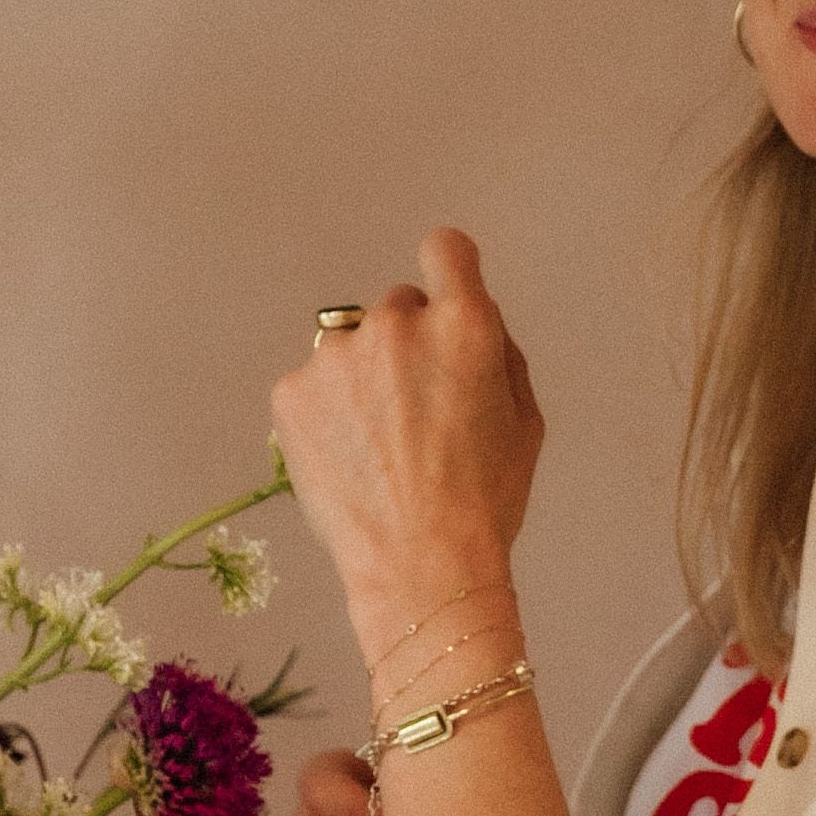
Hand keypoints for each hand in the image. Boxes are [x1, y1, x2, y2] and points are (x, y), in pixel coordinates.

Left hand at [270, 227, 545, 657]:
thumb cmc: (486, 499)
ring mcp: (335, 357)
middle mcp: (395, 325)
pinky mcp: (290, 392)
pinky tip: (348, 458)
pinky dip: (326, 412)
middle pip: (399, 307)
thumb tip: (468, 324)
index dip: (448, 271)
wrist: (420, 565)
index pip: (445, 250)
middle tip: (417, 411)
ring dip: (362, 377)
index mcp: (463, 325)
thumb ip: (496, 353)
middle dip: (409, 345)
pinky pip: (313, 384)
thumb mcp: (525, 420)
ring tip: (378, 445)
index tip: (444, 296)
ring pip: (350, 347)